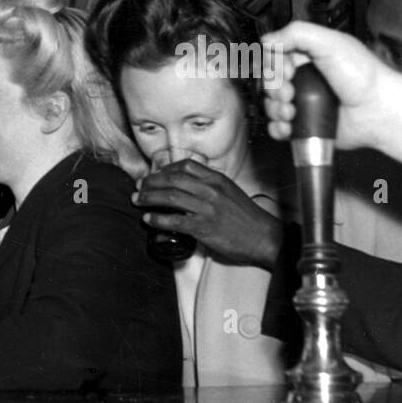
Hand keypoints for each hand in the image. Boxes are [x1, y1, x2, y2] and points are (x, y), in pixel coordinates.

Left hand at [132, 161, 283, 269]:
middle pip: (172, 179)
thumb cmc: (246, 217)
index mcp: (217, 179)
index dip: (165, 169)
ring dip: (149, 198)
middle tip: (138, 187)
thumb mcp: (230, 192)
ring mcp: (207, 208)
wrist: (264, 237)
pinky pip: (174, 220)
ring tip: (137, 200)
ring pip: (170, 196)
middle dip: (150, 182)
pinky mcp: (203, 227)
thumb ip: (210, 186)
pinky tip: (148, 219)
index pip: (186, 165)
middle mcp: (211, 190)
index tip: (154, 175)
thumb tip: (186, 186)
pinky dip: (157, 219)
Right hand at [261, 22, 388, 147]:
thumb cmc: (364, 78)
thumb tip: (268, 40)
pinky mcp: (304, 123)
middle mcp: (304, 78)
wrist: (377, 111)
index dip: (273, 65)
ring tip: (292, 111)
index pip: (273, 57)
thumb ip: (298, 34)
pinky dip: (277, 127)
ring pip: (271, 105)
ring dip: (275, 109)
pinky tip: (288, 125)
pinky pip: (277, 127)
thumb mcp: (331, 43)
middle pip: (268, 82)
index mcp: (308, 56)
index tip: (288, 70)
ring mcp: (303, 102)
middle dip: (274, 89)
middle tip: (291, 92)